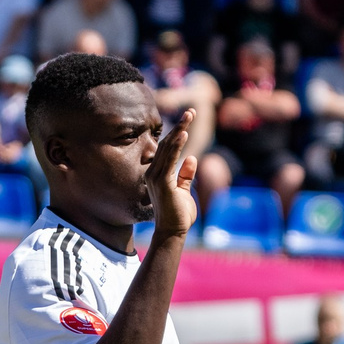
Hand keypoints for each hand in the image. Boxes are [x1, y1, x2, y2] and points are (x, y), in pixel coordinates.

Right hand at [148, 106, 198, 236]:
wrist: (173, 232)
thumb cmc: (178, 215)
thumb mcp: (184, 191)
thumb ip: (185, 175)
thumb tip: (191, 158)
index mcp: (156, 174)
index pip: (167, 149)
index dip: (177, 133)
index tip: (188, 119)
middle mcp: (152, 173)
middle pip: (167, 144)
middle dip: (180, 126)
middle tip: (191, 111)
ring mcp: (155, 177)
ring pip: (168, 148)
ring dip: (179, 130)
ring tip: (190, 116)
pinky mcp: (162, 182)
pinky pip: (169, 159)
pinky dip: (176, 145)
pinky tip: (183, 133)